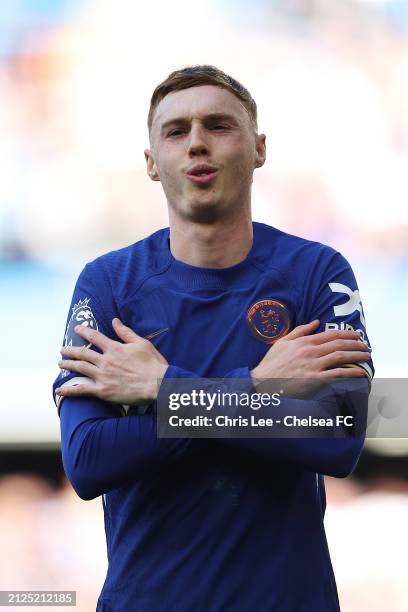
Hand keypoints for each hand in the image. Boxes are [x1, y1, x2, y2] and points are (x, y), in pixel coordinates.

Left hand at [56, 318, 167, 403]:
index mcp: (114, 348)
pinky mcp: (103, 391)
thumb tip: (114, 320)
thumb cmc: (153, 364)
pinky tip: (59, 390)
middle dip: (70, 350)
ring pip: (80, 368)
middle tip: (62, 350)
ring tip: (60, 364)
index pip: (94, 336)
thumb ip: (125, 332)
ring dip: (68, 365)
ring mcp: (102, 376)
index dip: (83, 331)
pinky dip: (70, 390)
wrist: (158, 384)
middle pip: (82, 353)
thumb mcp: (141, 343)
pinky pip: (82, 390)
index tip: (76, 328)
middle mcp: (105, 361)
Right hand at [251, 319, 370, 396]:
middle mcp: (311, 351)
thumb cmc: (272, 362)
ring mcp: (314, 365)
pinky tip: (360, 372)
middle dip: (355, 344)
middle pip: (339, 345)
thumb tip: (315, 322)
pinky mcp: (315, 379)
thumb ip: (300, 331)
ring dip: (356, 355)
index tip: (356, 335)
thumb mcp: (283, 341)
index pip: (330, 335)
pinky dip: (351, 372)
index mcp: (304, 342)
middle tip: (365, 345)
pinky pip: (337, 374)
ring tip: (366, 356)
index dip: (346, 334)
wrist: (264, 380)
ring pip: (341, 357)